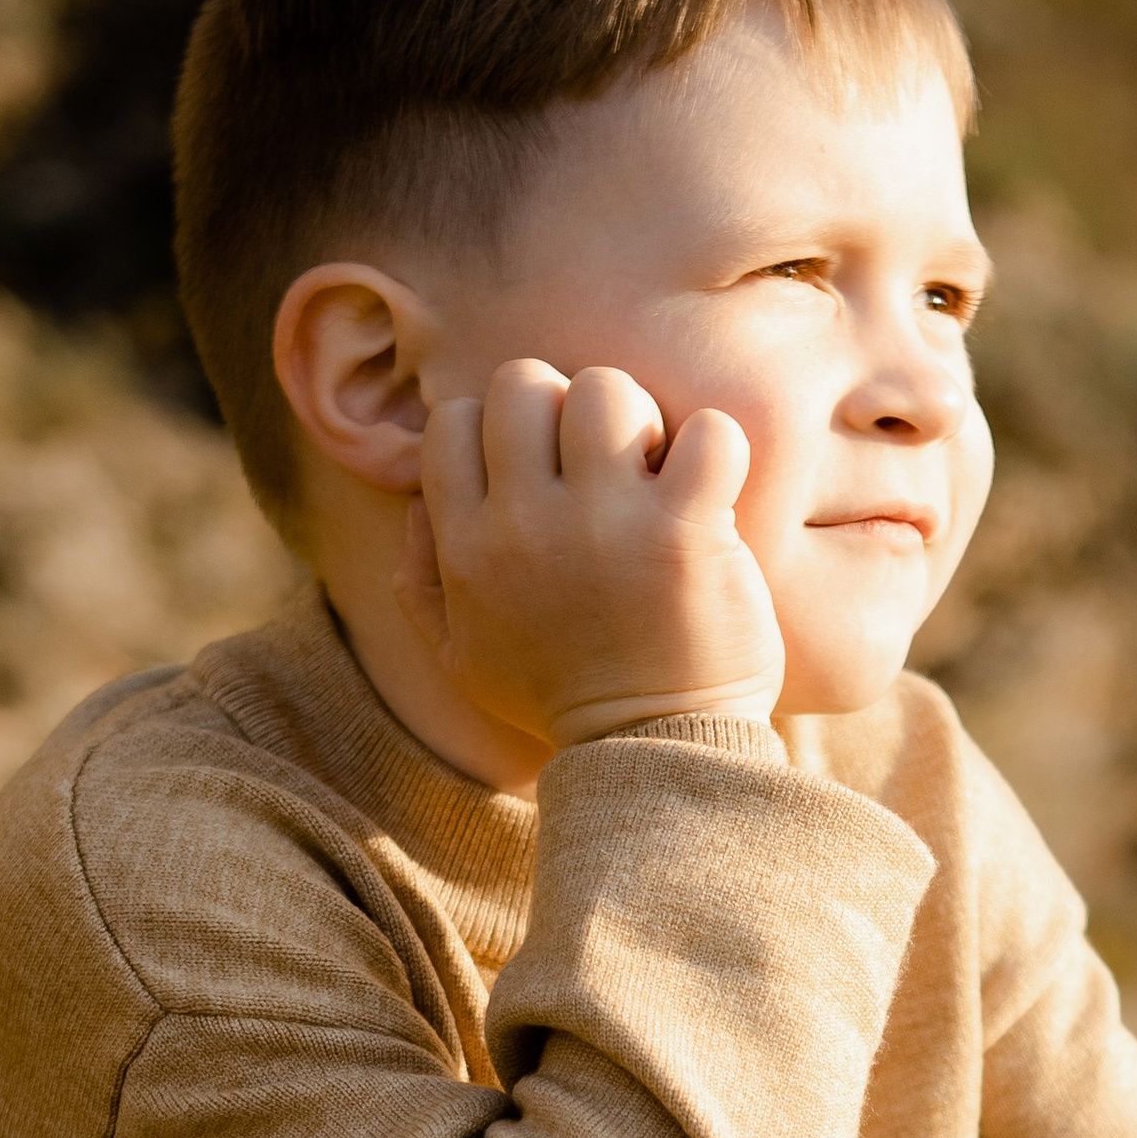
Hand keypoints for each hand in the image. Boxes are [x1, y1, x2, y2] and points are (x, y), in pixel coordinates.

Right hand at [396, 357, 786, 750]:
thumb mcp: (459, 656)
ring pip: (607, 392)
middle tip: (602, 467)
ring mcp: (609, 523)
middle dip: (567, 409)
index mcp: (468, 545)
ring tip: (655, 480)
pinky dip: (717, 449)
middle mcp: (527, 524)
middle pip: (526, 382)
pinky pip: (706, 434)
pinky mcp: (686, 533)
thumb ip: (421, 579)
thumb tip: (419, 501)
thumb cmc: (558, 700)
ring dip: (640, 422)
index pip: (456, 417)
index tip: (540, 470)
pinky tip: (710, 492)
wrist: (650, 754)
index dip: (501, 426)